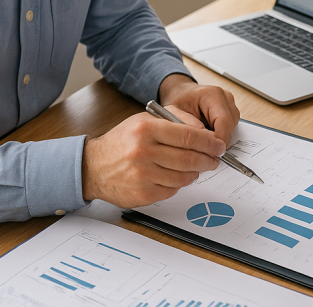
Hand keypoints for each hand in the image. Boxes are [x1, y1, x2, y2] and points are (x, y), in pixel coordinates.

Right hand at [81, 106, 226, 207]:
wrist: (93, 166)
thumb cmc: (123, 141)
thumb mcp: (146, 119)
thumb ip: (177, 119)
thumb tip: (204, 131)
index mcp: (146, 129)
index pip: (189, 136)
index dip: (210, 142)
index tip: (219, 145)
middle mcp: (143, 152)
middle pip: (190, 158)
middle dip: (208, 159)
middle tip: (214, 158)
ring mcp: (142, 176)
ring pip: (184, 177)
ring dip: (195, 172)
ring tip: (195, 167)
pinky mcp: (142, 195)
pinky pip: (172, 190)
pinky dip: (179, 183)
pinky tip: (175, 176)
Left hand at [158, 74, 239, 145]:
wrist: (182, 94)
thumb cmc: (178, 102)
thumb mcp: (172, 112)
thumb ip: (185, 124)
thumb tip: (201, 139)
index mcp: (212, 94)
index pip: (223, 122)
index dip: (218, 140)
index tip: (209, 154)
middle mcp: (225, 97)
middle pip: (229, 127)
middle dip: (218, 142)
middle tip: (202, 151)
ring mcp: (231, 104)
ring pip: (231, 129)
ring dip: (219, 138)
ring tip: (202, 137)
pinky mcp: (232, 110)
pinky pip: (230, 128)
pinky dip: (220, 134)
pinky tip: (207, 133)